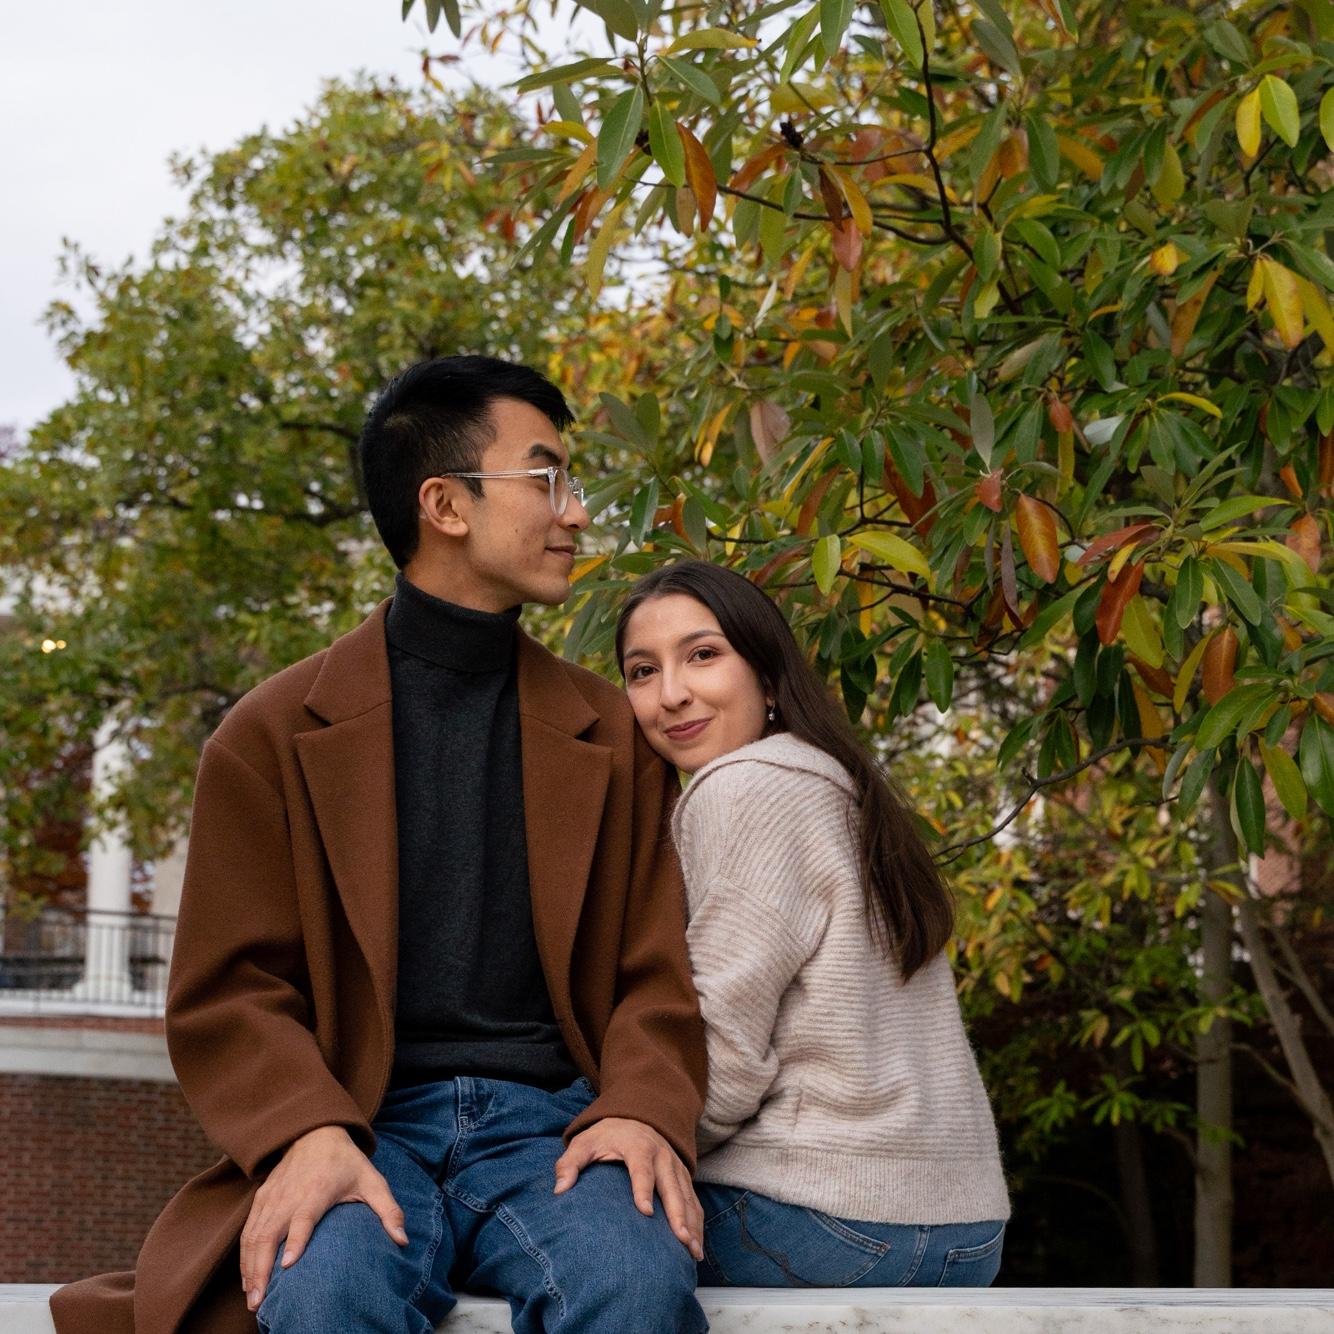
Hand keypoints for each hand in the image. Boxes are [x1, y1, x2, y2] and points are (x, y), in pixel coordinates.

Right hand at [239, 1124, 406, 1311]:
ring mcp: (273, 1197)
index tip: (287, 1267)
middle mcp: (290, 1195)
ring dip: (249, 1268)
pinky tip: (246, 1278)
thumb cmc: (347, 1162)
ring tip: (252, 1298)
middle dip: (261, 1269)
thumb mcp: (373, 1181)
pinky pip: (248, 1230)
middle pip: (269, 1234)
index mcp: (318, 1191)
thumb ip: (388, 1211)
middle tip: (259, 1302)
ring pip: (254, 1236)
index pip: (304, 1219)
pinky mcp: (262, 1197)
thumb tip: (403, 1240)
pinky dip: (244, 1255)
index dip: (296, 1242)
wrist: (316, 1132)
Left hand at [553, 1117, 703, 1259]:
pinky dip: (697, 1221)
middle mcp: (661, 1156)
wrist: (633, 1116)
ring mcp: (675, 1166)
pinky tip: (697, 1244)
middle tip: (681, 1239)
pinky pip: (693, 1199)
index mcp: (637, 1147)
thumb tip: (559, 1190)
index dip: (643, 1190)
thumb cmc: (606, 1135)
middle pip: (671, 1187)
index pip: (641, 1170)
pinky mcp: (682, 1175)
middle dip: (677, 1214)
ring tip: (694, 1250)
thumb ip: (570, 1164)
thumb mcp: (584, 1143)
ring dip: (692, 1223)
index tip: (645, 1212)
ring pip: (687, 1196)